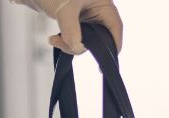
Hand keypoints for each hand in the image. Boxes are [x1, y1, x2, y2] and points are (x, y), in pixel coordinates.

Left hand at [8, 0, 122, 53]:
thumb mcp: (64, 9)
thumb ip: (71, 29)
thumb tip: (78, 49)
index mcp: (103, 3)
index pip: (115, 27)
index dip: (112, 45)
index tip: (104, 61)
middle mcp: (98, 9)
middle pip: (101, 36)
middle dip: (83, 45)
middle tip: (67, 46)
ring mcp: (87, 16)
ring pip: (86, 40)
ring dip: (70, 45)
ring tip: (54, 40)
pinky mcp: (76, 22)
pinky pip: (76, 38)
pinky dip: (66, 42)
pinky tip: (54, 39)